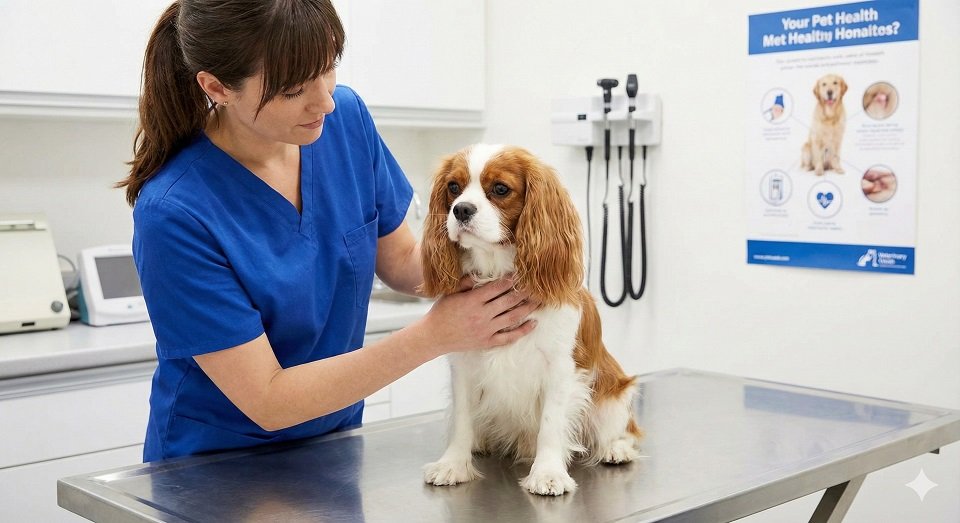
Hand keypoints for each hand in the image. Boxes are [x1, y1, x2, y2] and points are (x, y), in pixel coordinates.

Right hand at [417, 275, 538, 355]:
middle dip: (524, 292)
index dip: (510, 280)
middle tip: (537, 285)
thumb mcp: (452, 293)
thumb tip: (482, 275)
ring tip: (540, 301)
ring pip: (513, 318)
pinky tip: (533, 323)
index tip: (521, 274)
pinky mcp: (487, 342)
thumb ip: (467, 283)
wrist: (434, 336)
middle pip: (509, 301)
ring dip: (528, 309)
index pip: (497, 287)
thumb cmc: (442, 312)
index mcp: (472, 301)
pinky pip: (509, 337)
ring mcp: (486, 330)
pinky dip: (523, 331)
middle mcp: (482, 315)